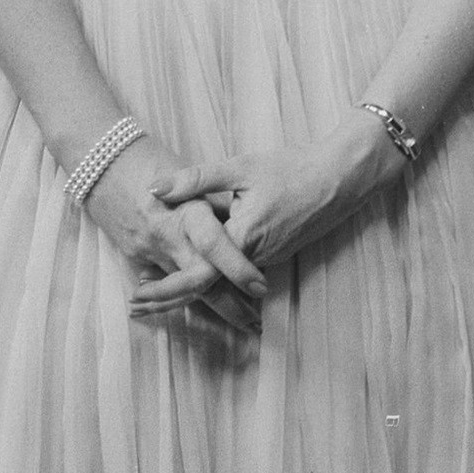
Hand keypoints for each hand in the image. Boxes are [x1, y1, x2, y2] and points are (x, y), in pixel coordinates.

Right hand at [81, 135, 268, 332]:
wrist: (99, 158)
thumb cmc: (149, 157)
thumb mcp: (191, 174)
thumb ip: (214, 202)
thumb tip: (244, 222)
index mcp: (186, 209)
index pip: (215, 247)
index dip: (239, 270)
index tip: (260, 287)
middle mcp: (167, 236)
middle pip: (202, 283)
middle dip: (231, 308)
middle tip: (256, 325)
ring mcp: (147, 250)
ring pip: (183, 290)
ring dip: (211, 308)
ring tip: (240, 322)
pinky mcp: (133, 256)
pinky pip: (161, 283)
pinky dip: (180, 296)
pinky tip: (200, 307)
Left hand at [133, 118, 398, 316]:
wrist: (339, 178)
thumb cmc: (290, 168)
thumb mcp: (238, 167)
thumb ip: (195, 180)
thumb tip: (155, 189)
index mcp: (241, 239)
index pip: (198, 276)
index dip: (166, 290)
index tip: (138, 297)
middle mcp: (254, 260)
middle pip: (205, 288)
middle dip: (169, 298)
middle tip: (134, 304)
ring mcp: (266, 260)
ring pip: (221, 281)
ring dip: (188, 287)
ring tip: (150, 291)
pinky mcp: (272, 254)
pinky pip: (236, 272)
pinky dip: (211, 274)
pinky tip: (188, 265)